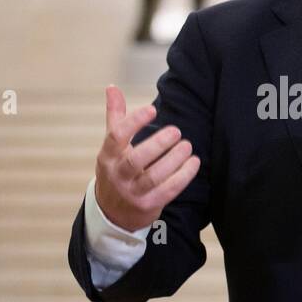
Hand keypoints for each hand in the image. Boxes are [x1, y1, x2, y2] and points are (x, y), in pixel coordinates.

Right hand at [94, 85, 200, 232]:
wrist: (113, 213)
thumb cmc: (117, 170)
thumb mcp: (112, 146)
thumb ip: (115, 116)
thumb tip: (112, 87)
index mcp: (107, 157)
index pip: (116, 137)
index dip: (134, 122)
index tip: (152, 109)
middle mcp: (118, 175)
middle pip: (136, 160)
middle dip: (158, 144)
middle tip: (176, 131)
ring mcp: (132, 192)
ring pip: (154, 177)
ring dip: (173, 160)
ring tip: (187, 146)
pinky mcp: (148, 205)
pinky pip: (168, 191)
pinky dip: (183, 177)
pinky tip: (193, 163)